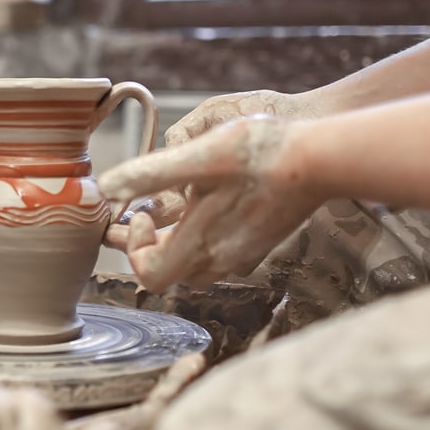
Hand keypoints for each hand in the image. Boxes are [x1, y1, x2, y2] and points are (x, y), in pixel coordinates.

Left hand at [97, 115, 322, 292]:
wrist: (321, 159)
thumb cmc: (260, 154)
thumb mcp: (198, 156)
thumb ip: (150, 174)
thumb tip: (107, 187)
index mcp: (203, 243)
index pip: (151, 274)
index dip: (135, 249)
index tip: (139, 213)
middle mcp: (223, 258)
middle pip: (171, 272)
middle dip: (146, 245)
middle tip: (132, 218)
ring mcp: (245, 253)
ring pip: (196, 265)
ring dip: (172, 243)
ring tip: (162, 212)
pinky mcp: (261, 242)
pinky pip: (220, 254)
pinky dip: (200, 238)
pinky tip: (203, 209)